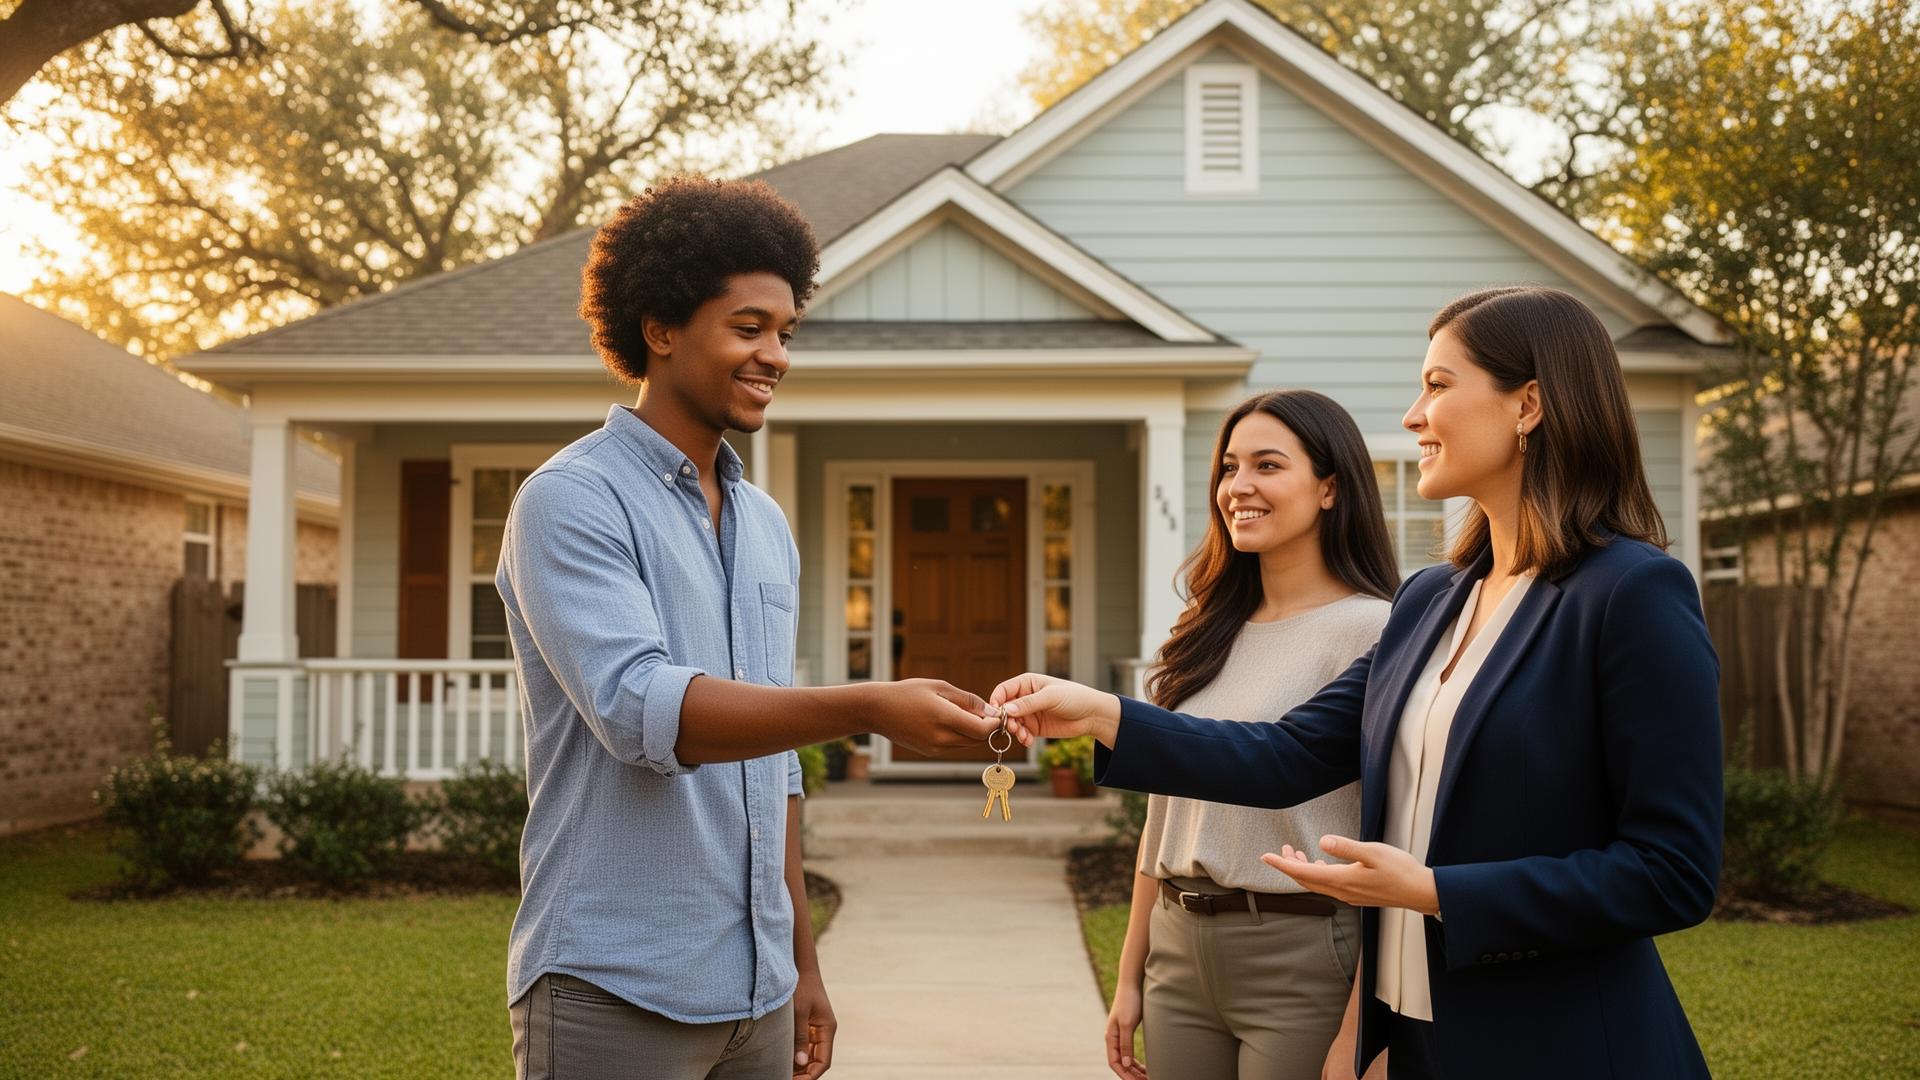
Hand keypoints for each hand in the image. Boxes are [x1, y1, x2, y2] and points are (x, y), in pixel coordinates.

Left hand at [791, 970, 835, 1077]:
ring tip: (782, 1073)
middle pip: (817, 1061)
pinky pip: (803, 1045)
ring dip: (798, 1066)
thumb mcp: (798, 1012)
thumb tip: (800, 1063)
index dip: (811, 1075)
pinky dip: (794, 1055)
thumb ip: (799, 1037)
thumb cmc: (801, 986)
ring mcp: (816, 1028)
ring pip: (809, 1055)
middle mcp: (824, 1031)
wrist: (801, 967)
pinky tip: (782, 1059)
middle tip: (785, 1079)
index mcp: (827, 1029)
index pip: (824, 1062)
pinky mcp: (806, 1024)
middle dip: (804, 1074)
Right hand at [867, 679, 994, 755]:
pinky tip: (953, 721)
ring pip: (967, 745)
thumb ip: (967, 700)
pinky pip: (954, 747)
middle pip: (977, 740)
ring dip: (973, 733)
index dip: (995, 724)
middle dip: (986, 728)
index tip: (998, 713)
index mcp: (944, 718)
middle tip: (987, 712)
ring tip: (968, 714)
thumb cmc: (908, 692)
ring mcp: (934, 748)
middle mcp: (940, 738)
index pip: (982, 730)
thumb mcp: (939, 687)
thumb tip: (991, 710)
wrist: (877, 710)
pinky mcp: (929, 752)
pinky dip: (960, 736)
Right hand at [988, 672, 1122, 747]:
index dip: (996, 701)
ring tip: (1024, 736)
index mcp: (1027, 683)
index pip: (1003, 690)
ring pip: (1012, 723)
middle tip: (1013, 727)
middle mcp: (1026, 698)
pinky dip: (1023, 738)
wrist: (1093, 715)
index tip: (997, 713)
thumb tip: (1006, 709)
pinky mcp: (1035, 727)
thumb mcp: (1051, 697)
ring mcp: (1030, 713)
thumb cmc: (1075, 697)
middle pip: (1005, 709)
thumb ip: (1028, 703)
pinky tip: (1029, 741)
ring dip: (1014, 731)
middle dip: (1006, 719)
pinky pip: (1022, 734)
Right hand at [1105, 979, 1148, 1079]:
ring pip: (1126, 1059)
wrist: (1132, 985)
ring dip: (1135, 1069)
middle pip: (1120, 1063)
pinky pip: (1130, 1052)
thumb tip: (1124, 1064)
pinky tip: (1145, 1066)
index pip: (1114, 1063)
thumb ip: (1125, 1044)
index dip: (1124, 1075)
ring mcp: (1120, 1036)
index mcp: (1111, 1038)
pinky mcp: (1127, 1032)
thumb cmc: (1129, 1002)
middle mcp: (1114, 1039)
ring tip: (1147, 1077)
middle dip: (1131, 1075)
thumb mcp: (1127, 1024)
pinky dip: (1136, 1061)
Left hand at [1261, 835, 1438, 914]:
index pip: (1303, 874)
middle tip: (1278, 851)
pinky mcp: (1357, 895)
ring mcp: (1349, 895)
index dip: (1282, 865)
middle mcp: (1342, 892)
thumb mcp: (1374, 853)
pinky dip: (1318, 874)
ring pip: (1317, 883)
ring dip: (1303, 869)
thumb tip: (1322, 842)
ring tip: (1294, 853)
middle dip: (1289, 866)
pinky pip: (1329, 886)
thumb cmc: (1401, 871)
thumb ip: (1347, 847)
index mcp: (1342, 880)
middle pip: (1306, 880)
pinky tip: (1320, 863)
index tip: (1265, 857)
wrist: (1421, 892)